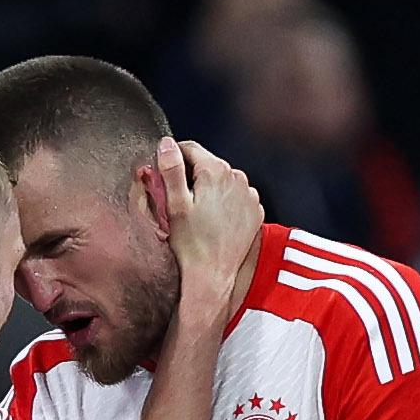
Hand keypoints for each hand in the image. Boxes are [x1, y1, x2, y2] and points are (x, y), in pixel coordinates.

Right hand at [143, 137, 262, 324]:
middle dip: (192, 176)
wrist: (213, 276)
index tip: (164, 172)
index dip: (173, 158)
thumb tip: (167, 144)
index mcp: (215, 172)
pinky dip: (225, 202)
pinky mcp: (255, 210)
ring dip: (210, 188)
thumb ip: (171, 170)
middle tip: (178, 199)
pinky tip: (214, 220)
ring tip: (198, 212)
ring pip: (223, 180)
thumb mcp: (175, 205)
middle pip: (208, 164)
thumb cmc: (192, 244)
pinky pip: (237, 196)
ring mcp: (249, 195)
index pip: (189, 148)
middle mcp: (238, 178)